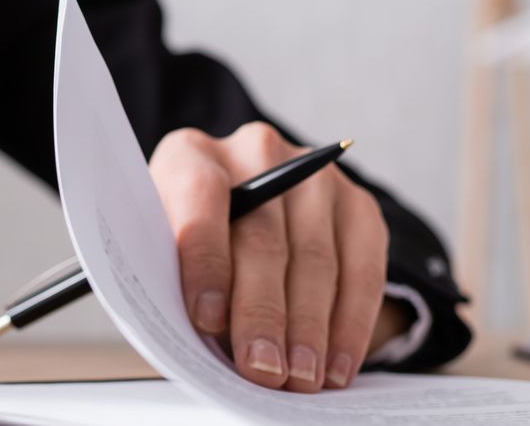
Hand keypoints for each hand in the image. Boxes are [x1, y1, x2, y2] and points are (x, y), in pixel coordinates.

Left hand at [150, 122, 395, 391]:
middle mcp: (254, 152)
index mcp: (190, 156)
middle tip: (262, 368)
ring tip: (301, 378)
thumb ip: (178, 279)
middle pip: (263, 237)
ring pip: (316, 258)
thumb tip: (216, 335)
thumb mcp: (166, 251)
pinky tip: (338, 363)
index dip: (205, 261)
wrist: (242, 214)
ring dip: (309, 328)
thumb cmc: (191, 246)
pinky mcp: (356, 203)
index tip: (207, 319)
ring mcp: (311, 174)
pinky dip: (350, 323)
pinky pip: (363, 268)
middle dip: (263, 313)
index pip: (199, 199)